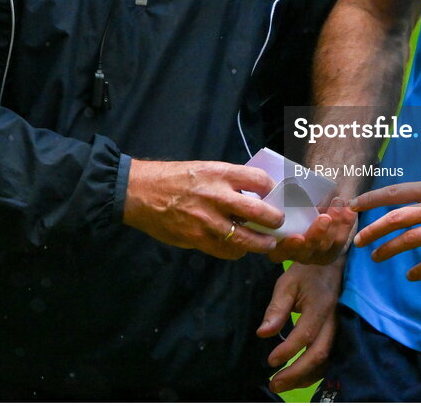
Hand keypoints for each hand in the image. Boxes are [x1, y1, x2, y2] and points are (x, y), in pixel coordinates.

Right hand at [122, 159, 282, 259]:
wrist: (141, 192)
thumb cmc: (174, 177)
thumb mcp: (204, 169)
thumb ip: (227, 181)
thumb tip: (250, 194)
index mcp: (221, 173)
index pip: (259, 179)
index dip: (271, 188)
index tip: (273, 195)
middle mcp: (217, 196)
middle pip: (259, 212)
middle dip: (274, 220)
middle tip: (279, 223)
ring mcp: (207, 220)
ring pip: (245, 238)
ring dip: (260, 243)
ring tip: (267, 244)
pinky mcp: (196, 238)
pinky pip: (225, 250)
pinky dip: (235, 252)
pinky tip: (239, 249)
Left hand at [257, 259, 343, 393]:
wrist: (334, 263)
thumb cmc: (307, 272)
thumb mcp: (287, 283)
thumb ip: (276, 309)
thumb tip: (262, 334)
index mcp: (320, 306)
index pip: (304, 335)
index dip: (287, 351)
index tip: (270, 361)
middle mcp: (334, 320)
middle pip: (319, 354)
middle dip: (296, 373)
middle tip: (274, 383)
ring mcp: (341, 328)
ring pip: (327, 360)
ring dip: (306, 377)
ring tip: (284, 383)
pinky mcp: (341, 333)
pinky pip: (331, 357)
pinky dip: (316, 371)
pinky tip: (301, 377)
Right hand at [267, 197, 356, 263]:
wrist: (312, 204)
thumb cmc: (293, 202)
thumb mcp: (286, 201)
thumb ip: (286, 201)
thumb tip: (286, 190)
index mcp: (277, 246)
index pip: (280, 251)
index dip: (289, 246)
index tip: (298, 237)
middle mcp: (295, 254)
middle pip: (306, 250)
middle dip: (317, 234)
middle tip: (325, 217)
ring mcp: (314, 256)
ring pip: (326, 246)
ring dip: (335, 224)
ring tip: (339, 203)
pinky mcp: (331, 253)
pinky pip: (340, 243)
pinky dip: (346, 225)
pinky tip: (350, 211)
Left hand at [351, 176, 420, 280]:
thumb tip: (415, 201)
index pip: (396, 192)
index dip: (373, 199)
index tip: (355, 206)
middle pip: (398, 217)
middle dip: (374, 229)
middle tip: (358, 241)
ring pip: (411, 238)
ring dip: (390, 249)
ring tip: (376, 257)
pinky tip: (411, 276)